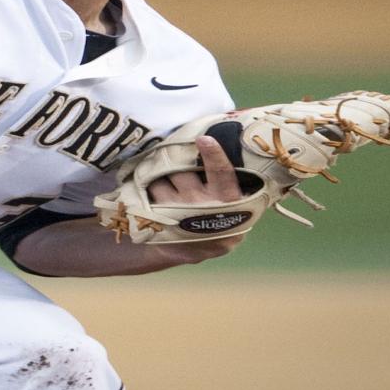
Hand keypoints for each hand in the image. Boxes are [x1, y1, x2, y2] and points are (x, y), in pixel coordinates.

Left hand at [147, 135, 244, 261]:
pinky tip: (155, 189)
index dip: (213, 155)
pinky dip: (149, 187)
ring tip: (166, 178)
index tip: (203, 139)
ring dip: (159, 176)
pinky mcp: (158, 216)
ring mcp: (176, 210)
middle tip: (173, 154)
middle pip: (180, 169)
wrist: (199, 250)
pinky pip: (148, 192)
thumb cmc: (223, 220)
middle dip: (174, 160)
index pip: (221, 172)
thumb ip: (236, 181)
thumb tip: (231, 145)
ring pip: (160, 179)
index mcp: (226, 198)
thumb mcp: (241, 205)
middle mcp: (199, 203)